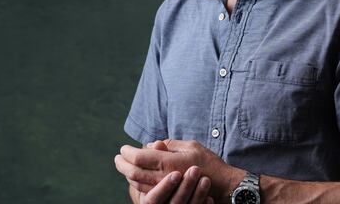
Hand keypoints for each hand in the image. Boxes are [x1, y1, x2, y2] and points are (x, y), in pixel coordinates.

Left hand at [117, 139, 244, 202]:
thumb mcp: (191, 146)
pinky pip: (146, 191)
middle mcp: (163, 177)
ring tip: (123, 166)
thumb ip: (170, 144)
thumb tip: (153, 144)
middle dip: (122, 164)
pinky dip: (137, 183)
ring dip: (127, 174)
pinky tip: (135, 177)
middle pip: (133, 172)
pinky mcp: (167, 196)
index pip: (139, 157)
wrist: (221, 186)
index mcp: (168, 162)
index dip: (128, 152)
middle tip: (117, 158)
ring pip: (137, 183)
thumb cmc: (208, 163)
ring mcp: (164, 189)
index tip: (123, 148)